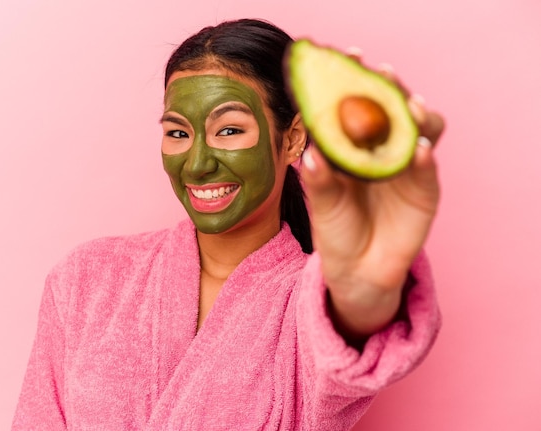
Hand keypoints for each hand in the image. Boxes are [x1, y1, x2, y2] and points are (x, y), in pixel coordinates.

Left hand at [299, 49, 445, 337]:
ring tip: (409, 109)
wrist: (357, 271)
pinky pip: (427, 169)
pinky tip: (417, 151)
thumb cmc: (335, 230)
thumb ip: (318, 181)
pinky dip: (424, 158)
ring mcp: (406, 166)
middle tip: (383, 74)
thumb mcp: (321, 205)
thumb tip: (311, 154)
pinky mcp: (424, 190)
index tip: (350, 57)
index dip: (356, 80)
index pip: (359, 104)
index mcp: (354, 144)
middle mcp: (383, 148)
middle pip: (394, 107)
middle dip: (391, 88)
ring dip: (417, 115)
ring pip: (422, 128)